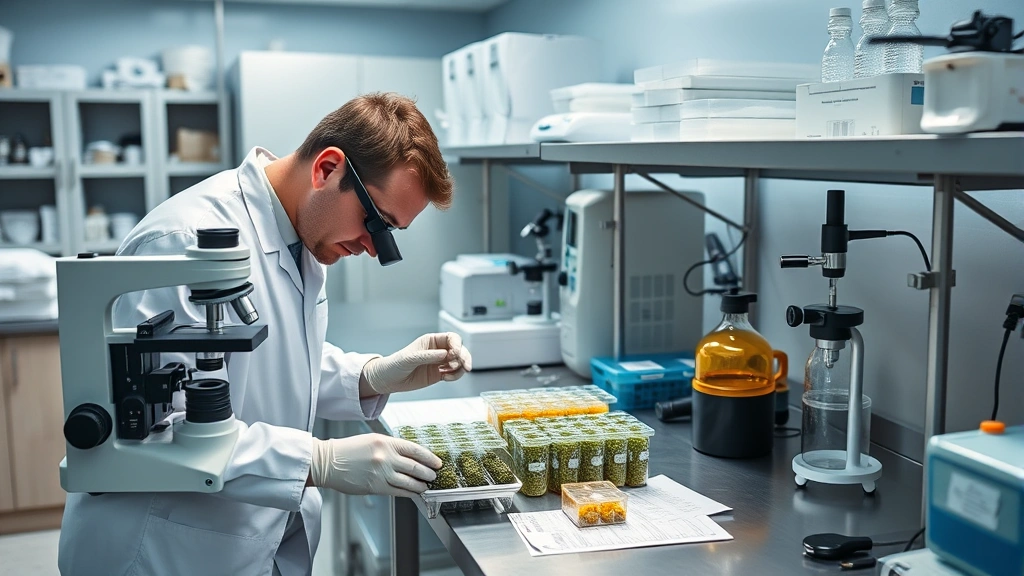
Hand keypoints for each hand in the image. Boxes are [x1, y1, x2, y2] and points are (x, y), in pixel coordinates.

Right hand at [309, 434, 441, 497]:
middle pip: (415, 466)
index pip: (415, 449)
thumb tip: (409, 457)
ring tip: (426, 486)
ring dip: (421, 485)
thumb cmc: (348, 450)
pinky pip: (398, 491)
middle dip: (428, 473)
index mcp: (386, 442)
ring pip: (409, 481)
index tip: (437, 462)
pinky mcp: (375, 486)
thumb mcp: (372, 440)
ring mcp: (381, 473)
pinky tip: (414, 492)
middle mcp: (385, 457)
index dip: (429, 457)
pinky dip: (408, 493)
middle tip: (434, 476)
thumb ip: (391, 448)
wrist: (328, 462)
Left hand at [361, 332, 472, 394]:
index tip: (455, 353)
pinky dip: (455, 376)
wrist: (388, 380)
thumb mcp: (410, 358)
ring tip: (451, 374)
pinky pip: (454, 373)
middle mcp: (437, 350)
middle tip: (464, 366)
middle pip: (459, 350)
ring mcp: (439, 362)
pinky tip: (447, 378)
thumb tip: (445, 354)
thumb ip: (428, 356)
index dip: (457, 344)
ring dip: (460, 367)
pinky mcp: (439, 374)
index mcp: (431, 341)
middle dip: (464, 357)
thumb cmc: (395, 364)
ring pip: (459, 362)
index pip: (451, 338)